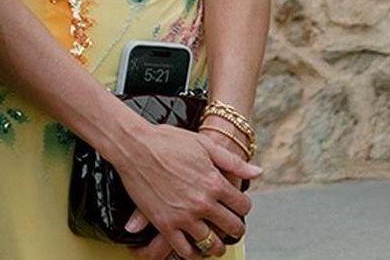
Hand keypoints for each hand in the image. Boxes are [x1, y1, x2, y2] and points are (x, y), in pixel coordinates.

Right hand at [115, 123, 258, 258]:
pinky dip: (192, 252)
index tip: (236, 206)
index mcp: (214, 181)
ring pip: (212, 244)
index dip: (242, 206)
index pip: (243, 205)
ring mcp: (184, 215)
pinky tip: (193, 245)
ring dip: (216, 244)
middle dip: (235, 228)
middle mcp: (202, 202)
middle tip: (230, 226)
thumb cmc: (166, 140)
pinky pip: (185, 250)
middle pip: (232, 228)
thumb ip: (232, 161)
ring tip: (214, 241)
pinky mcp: (165, 224)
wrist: (133, 145)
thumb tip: (257, 172)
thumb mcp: (202, 144)